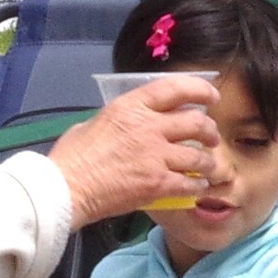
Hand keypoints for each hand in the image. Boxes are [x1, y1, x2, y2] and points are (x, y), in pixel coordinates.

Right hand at [50, 72, 220, 220]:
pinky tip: (197, 187)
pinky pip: (189, 183)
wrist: (66, 189)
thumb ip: (117, 119)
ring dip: (207, 161)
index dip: (200, 89)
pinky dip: (197, 185)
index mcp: (131, 106)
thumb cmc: (71, 157)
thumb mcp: (93, 123)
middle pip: (196, 121)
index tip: (211, 95)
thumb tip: (127, 122)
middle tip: (211, 137)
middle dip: (209, 129)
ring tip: (208, 166)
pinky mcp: (157, 183)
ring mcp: (156, 155)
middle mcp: (149, 127)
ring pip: (198, 155)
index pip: (175, 88)